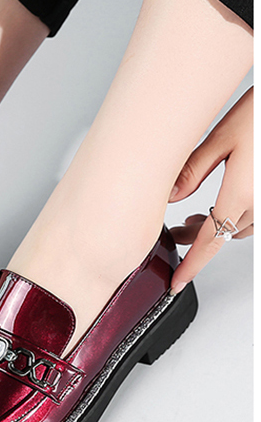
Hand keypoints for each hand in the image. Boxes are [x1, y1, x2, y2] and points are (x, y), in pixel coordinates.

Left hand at [168, 86, 253, 293]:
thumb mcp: (220, 138)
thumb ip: (192, 170)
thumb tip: (170, 197)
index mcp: (242, 193)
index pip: (210, 242)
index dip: (191, 265)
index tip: (177, 283)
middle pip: (222, 235)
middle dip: (195, 239)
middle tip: (173, 233)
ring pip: (239, 227)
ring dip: (216, 227)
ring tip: (193, 219)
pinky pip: (254, 215)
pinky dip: (235, 216)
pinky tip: (223, 204)